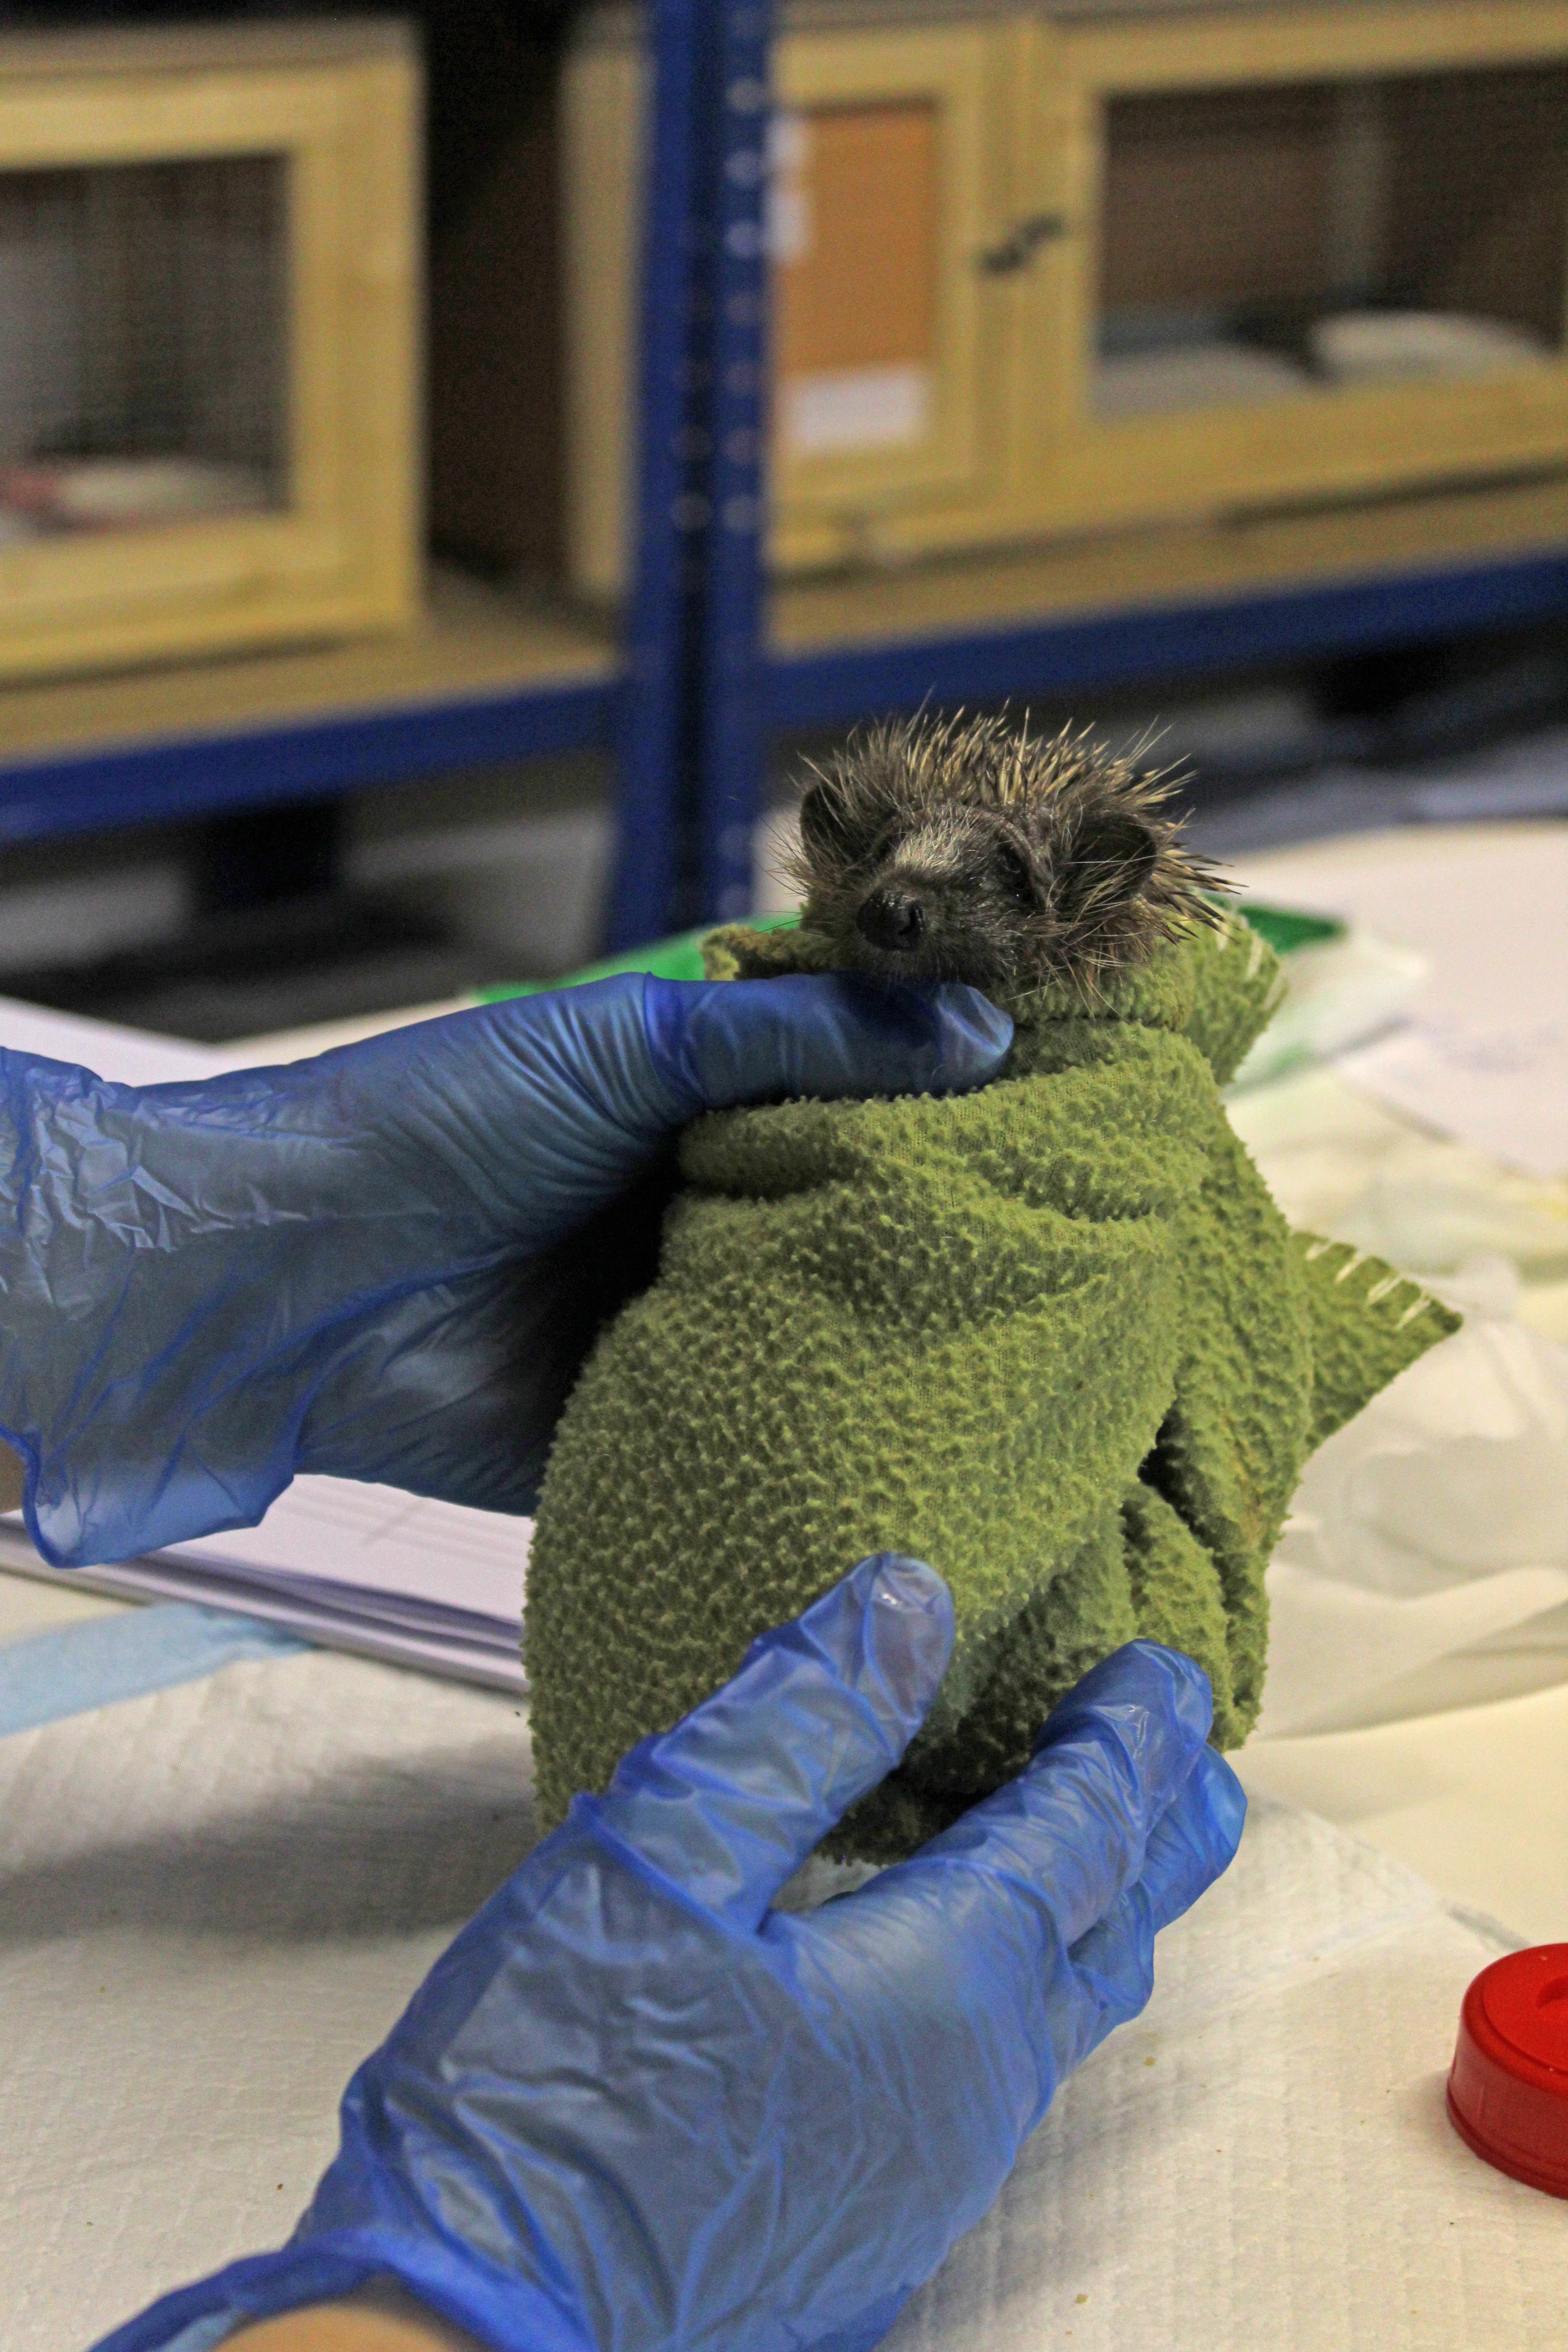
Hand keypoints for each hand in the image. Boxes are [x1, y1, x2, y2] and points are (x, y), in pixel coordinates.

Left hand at [0, 974, 1009, 1563]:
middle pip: (870, 1203)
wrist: (287, 1287)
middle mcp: (711, 1198)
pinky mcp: (668, 1415)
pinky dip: (842, 1417)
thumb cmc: (435, 1125)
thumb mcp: (629, 1046)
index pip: (867, 1081)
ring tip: (1074, 1325)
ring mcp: (695, 1308)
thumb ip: (800, 1036)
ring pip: (840, 1313)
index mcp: (703, 1094)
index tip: (1090, 1096)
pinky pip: (776, 1415)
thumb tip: (983, 1030)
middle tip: (1113, 1229)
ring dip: (918, 1322)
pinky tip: (954, 1422)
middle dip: (966, 1216)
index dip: (965, 1084)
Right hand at [98, 1557, 1244, 2351]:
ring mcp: (928, 2179)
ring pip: (1058, 2021)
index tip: (1166, 1674)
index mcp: (939, 1990)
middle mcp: (970, 2095)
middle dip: (1155, 1835)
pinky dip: (1023, 1990)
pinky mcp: (870, 2226)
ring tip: (1097, 1856)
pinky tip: (963, 1975)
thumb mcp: (656, 1856)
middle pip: (1105, 1936)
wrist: (469, 2337)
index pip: (1080, 1833)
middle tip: (1191, 1762)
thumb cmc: (551, 2096)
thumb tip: (908, 1605)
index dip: (1129, 1741)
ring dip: (1091, 1918)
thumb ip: (793, 1723)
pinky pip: (997, 2081)